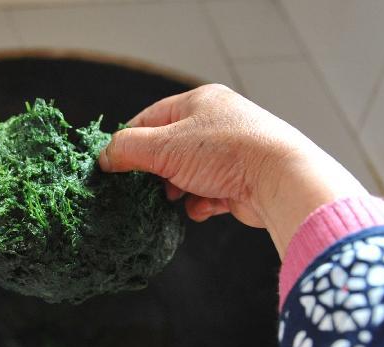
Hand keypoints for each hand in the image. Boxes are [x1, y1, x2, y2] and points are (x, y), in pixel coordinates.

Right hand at [99, 84, 367, 255]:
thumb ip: (128, 149)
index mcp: (199, 102)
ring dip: (177, 189)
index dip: (129, 141)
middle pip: (169, 148)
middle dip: (156, 170)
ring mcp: (231, 153)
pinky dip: (200, 203)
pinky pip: (208, 193)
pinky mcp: (241, 181)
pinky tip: (202, 207)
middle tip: (143, 186)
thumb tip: (104, 157)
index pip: (151, 117)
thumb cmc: (224, 153)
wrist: (279, 179)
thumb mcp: (164, 147)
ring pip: (188, 174)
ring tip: (175, 198)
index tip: (113, 164)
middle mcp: (217, 123)